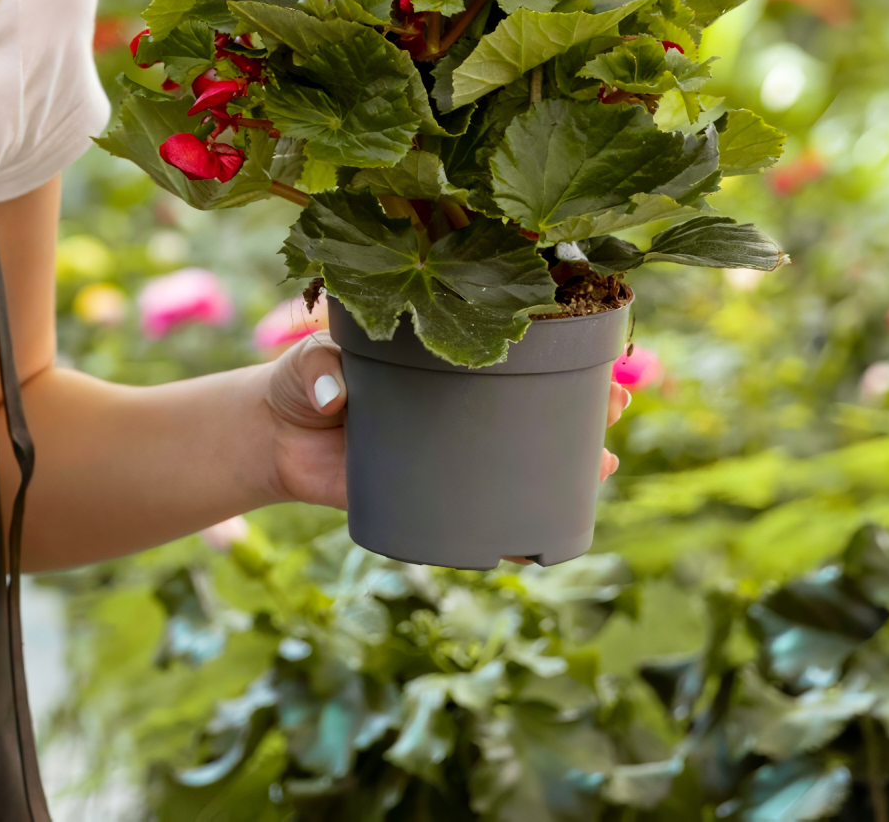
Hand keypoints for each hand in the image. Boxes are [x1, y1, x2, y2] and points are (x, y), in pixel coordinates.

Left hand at [258, 334, 633, 509]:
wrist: (275, 436)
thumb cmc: (302, 380)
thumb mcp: (309, 359)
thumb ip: (319, 365)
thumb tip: (334, 398)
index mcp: (441, 365)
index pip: (511, 352)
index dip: (557, 349)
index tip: (591, 346)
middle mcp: (457, 410)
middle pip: (534, 406)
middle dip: (582, 405)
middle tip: (613, 404)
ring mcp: (450, 456)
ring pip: (522, 462)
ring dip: (568, 466)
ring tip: (602, 464)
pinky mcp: (428, 499)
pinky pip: (480, 519)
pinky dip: (511, 531)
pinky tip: (540, 541)